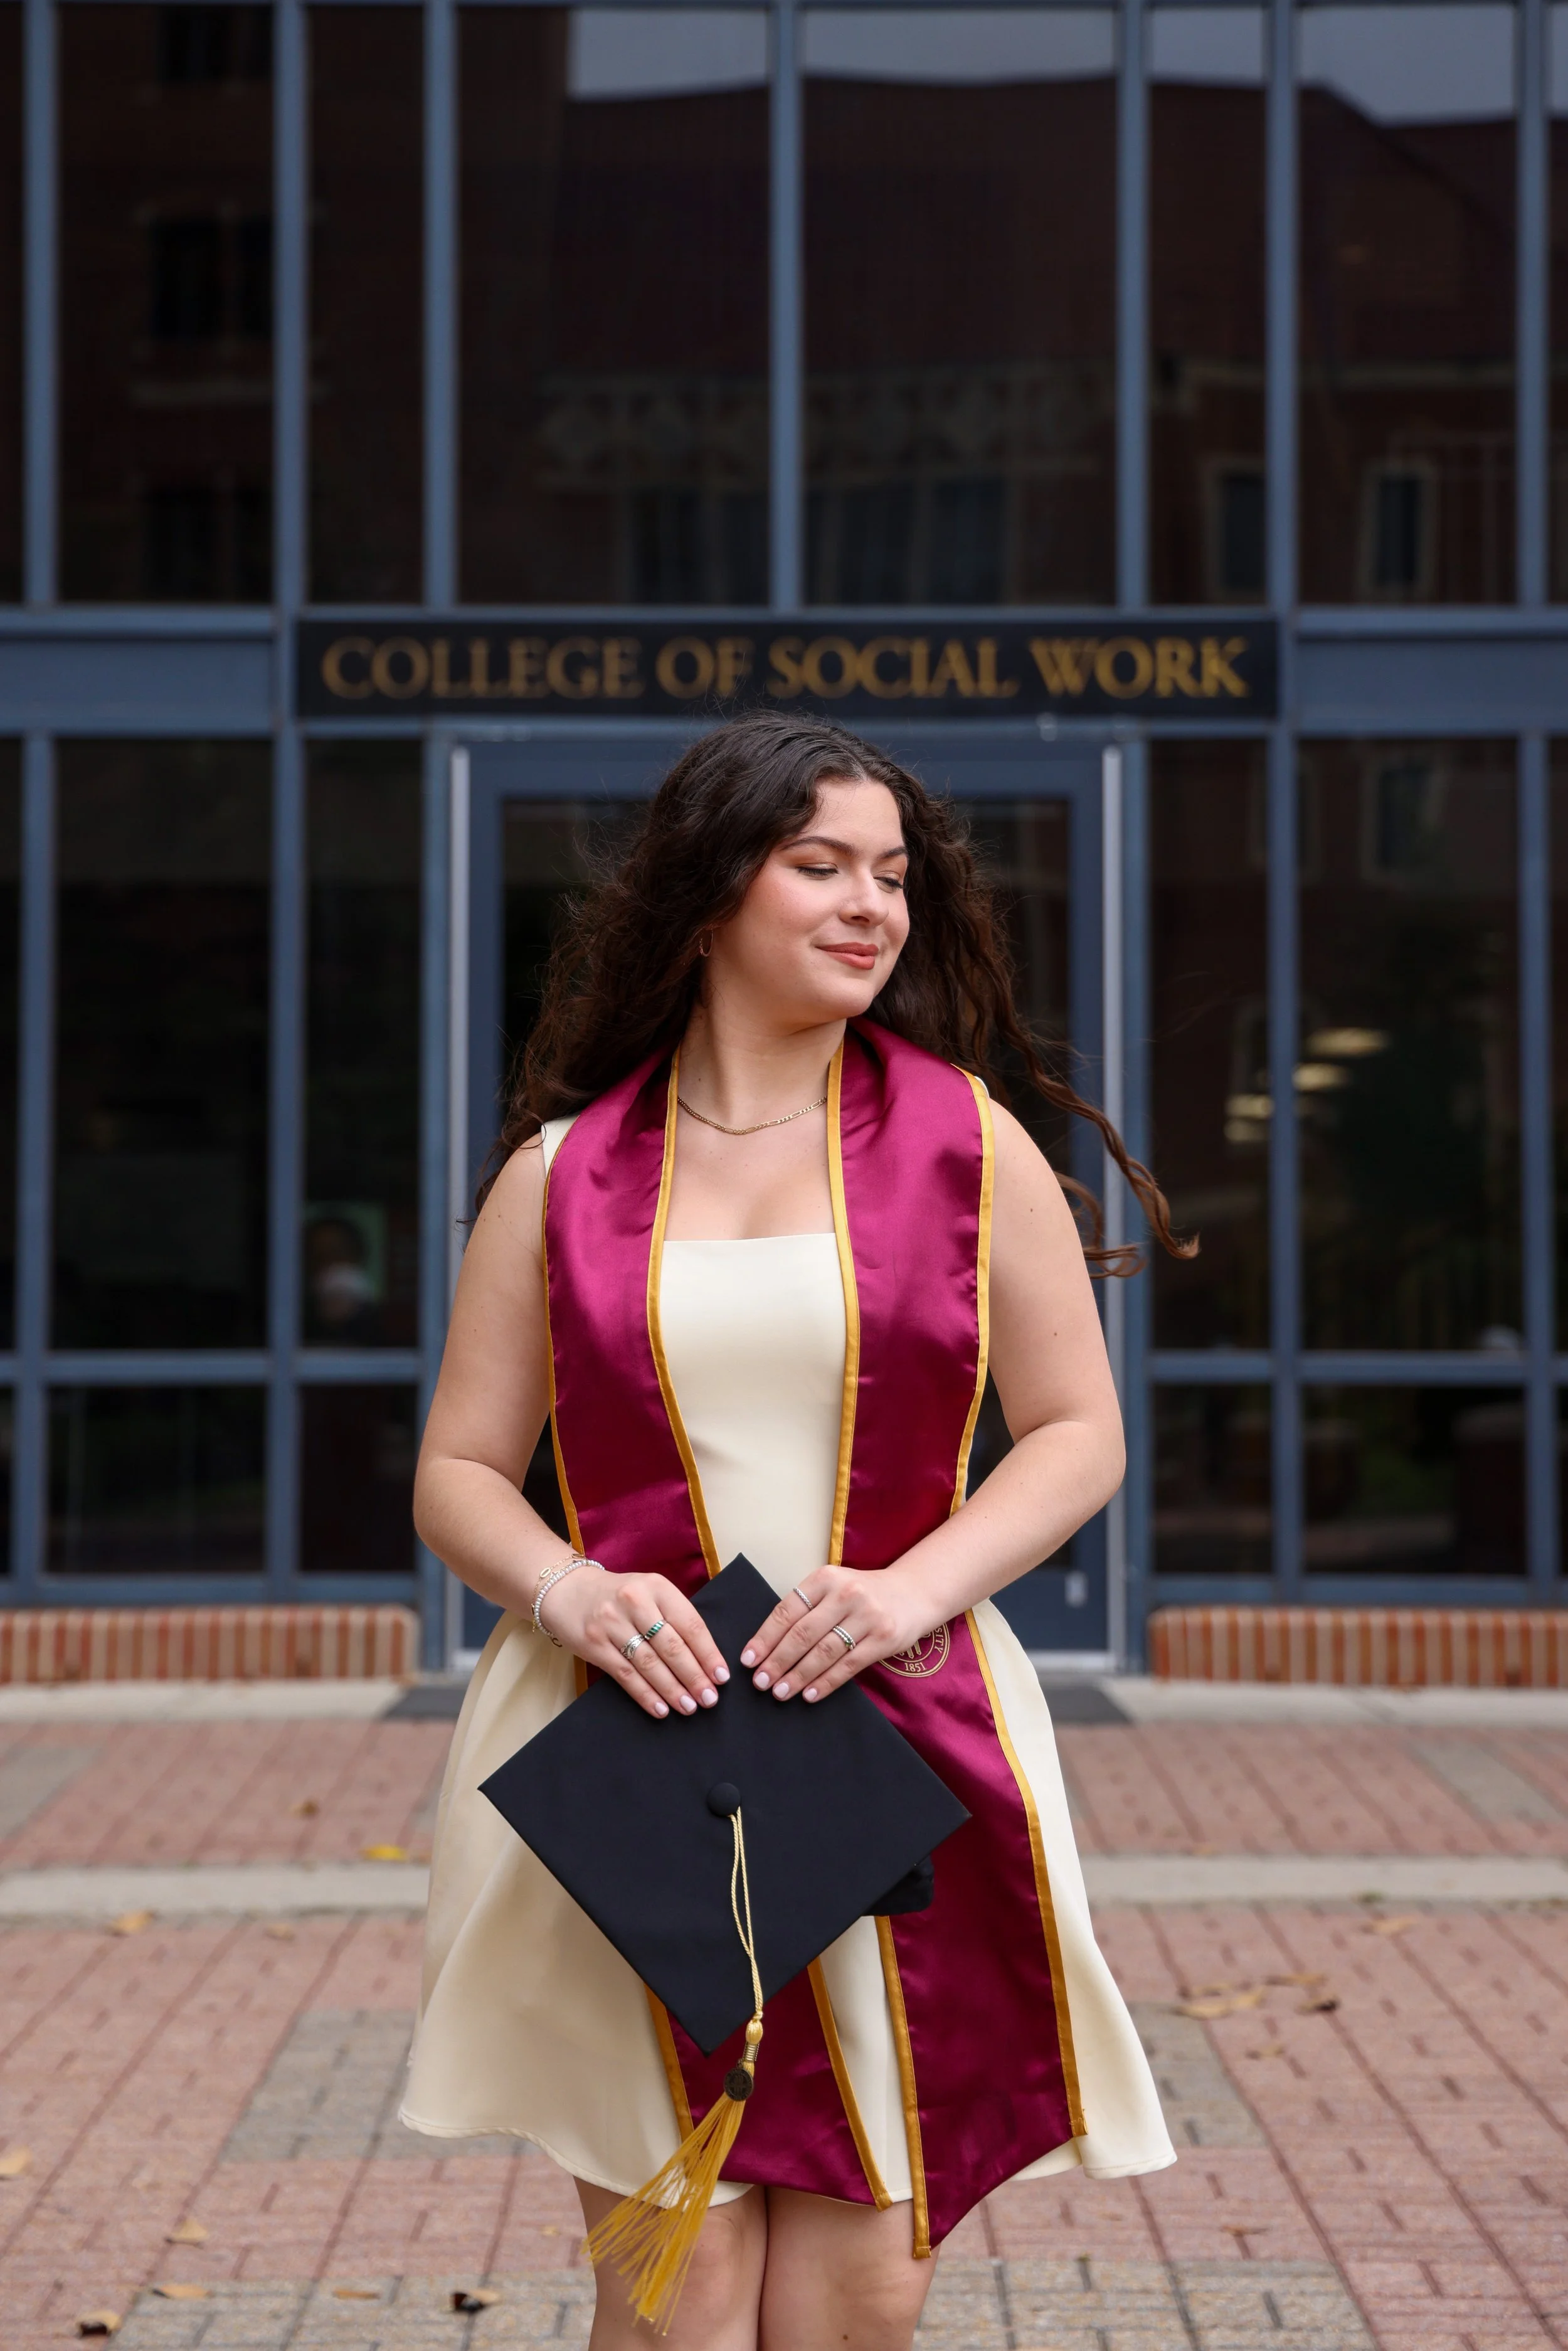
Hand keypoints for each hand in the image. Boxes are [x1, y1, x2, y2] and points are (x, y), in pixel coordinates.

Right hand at [538, 1567, 729, 1720]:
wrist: (567, 1591)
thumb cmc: (619, 1596)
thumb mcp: (649, 1592)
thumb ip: (673, 1616)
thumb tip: (705, 1657)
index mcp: (656, 1587)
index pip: (690, 1624)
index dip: (708, 1653)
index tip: (722, 1676)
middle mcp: (635, 1602)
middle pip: (671, 1646)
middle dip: (694, 1676)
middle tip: (709, 1698)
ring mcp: (612, 1624)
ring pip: (649, 1663)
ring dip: (672, 1689)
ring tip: (689, 1707)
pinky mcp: (594, 1645)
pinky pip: (625, 1675)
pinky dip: (645, 1695)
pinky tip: (660, 1709)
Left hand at [739, 1567, 929, 1702]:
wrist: (913, 1592)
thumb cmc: (863, 1594)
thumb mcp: (833, 1587)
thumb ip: (806, 1608)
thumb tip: (767, 1646)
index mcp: (825, 1577)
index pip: (787, 1610)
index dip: (765, 1637)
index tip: (748, 1660)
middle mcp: (846, 1593)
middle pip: (803, 1633)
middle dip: (777, 1661)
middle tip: (760, 1682)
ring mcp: (867, 1616)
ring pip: (824, 1652)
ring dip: (798, 1675)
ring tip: (780, 1692)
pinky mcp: (883, 1638)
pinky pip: (848, 1665)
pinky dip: (826, 1682)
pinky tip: (810, 1694)